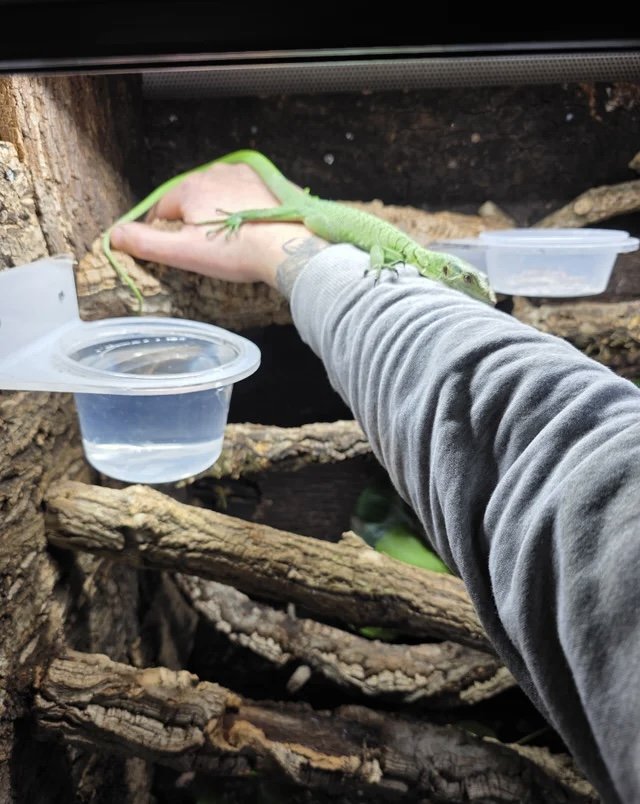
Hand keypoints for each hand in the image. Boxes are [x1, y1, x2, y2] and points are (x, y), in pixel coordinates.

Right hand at [110, 162, 318, 287]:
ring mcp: (243, 174)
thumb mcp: (183, 252)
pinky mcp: (267, 182)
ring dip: (216, 214)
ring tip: (230, 241)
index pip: (162, 210)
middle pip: (190, 201)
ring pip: (216, 195)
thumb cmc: (236, 253)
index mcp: (190, 188)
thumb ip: (145, 243)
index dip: (164, 233)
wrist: (288, 248)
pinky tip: (250, 229)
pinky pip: (243, 194)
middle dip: (192, 223)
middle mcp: (214, 172)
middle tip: (208, 251)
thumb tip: (114, 236)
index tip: (177, 252)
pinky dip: (241, 208)